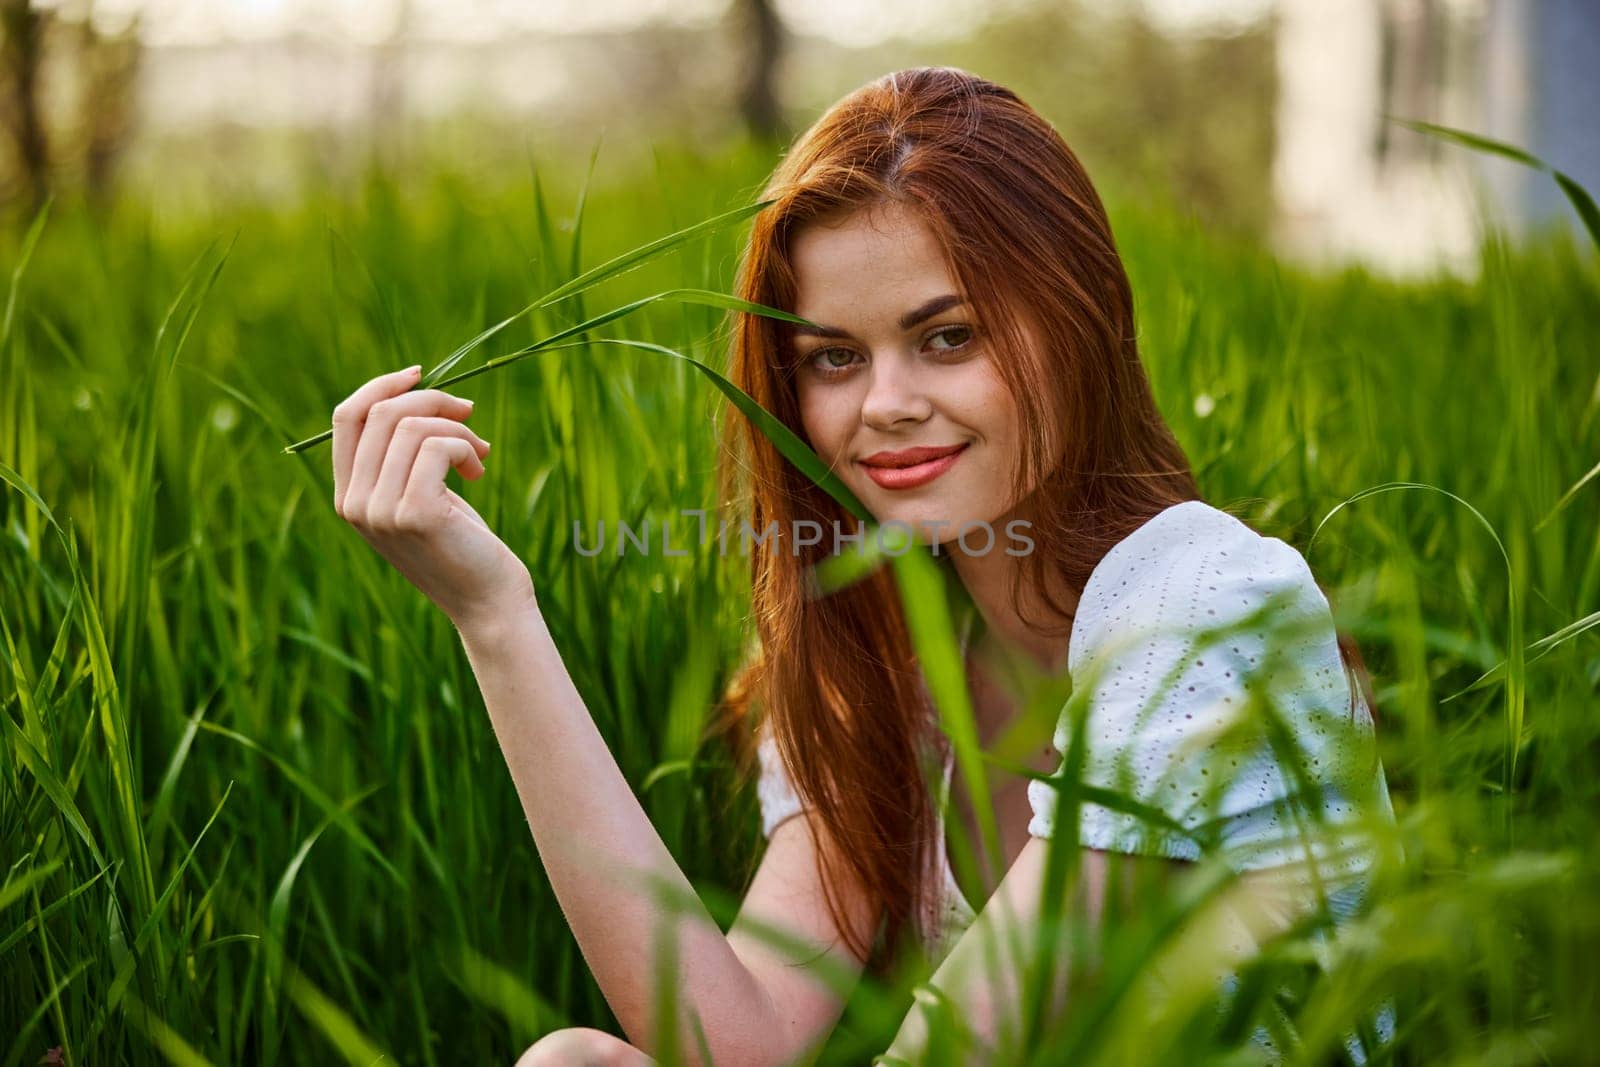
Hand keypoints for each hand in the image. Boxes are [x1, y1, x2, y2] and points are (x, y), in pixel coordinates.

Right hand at [331, 365, 536, 633]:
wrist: (487, 601)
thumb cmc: (462, 543)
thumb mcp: (422, 494)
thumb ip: (402, 455)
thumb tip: (414, 389)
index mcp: (348, 496)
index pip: (346, 417)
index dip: (382, 386)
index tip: (421, 375)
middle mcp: (354, 504)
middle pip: (380, 414)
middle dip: (432, 400)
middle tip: (469, 414)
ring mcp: (379, 511)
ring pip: (411, 427)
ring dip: (456, 427)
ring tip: (479, 452)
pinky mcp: (415, 514)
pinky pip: (436, 447)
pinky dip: (464, 447)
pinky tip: (478, 471)